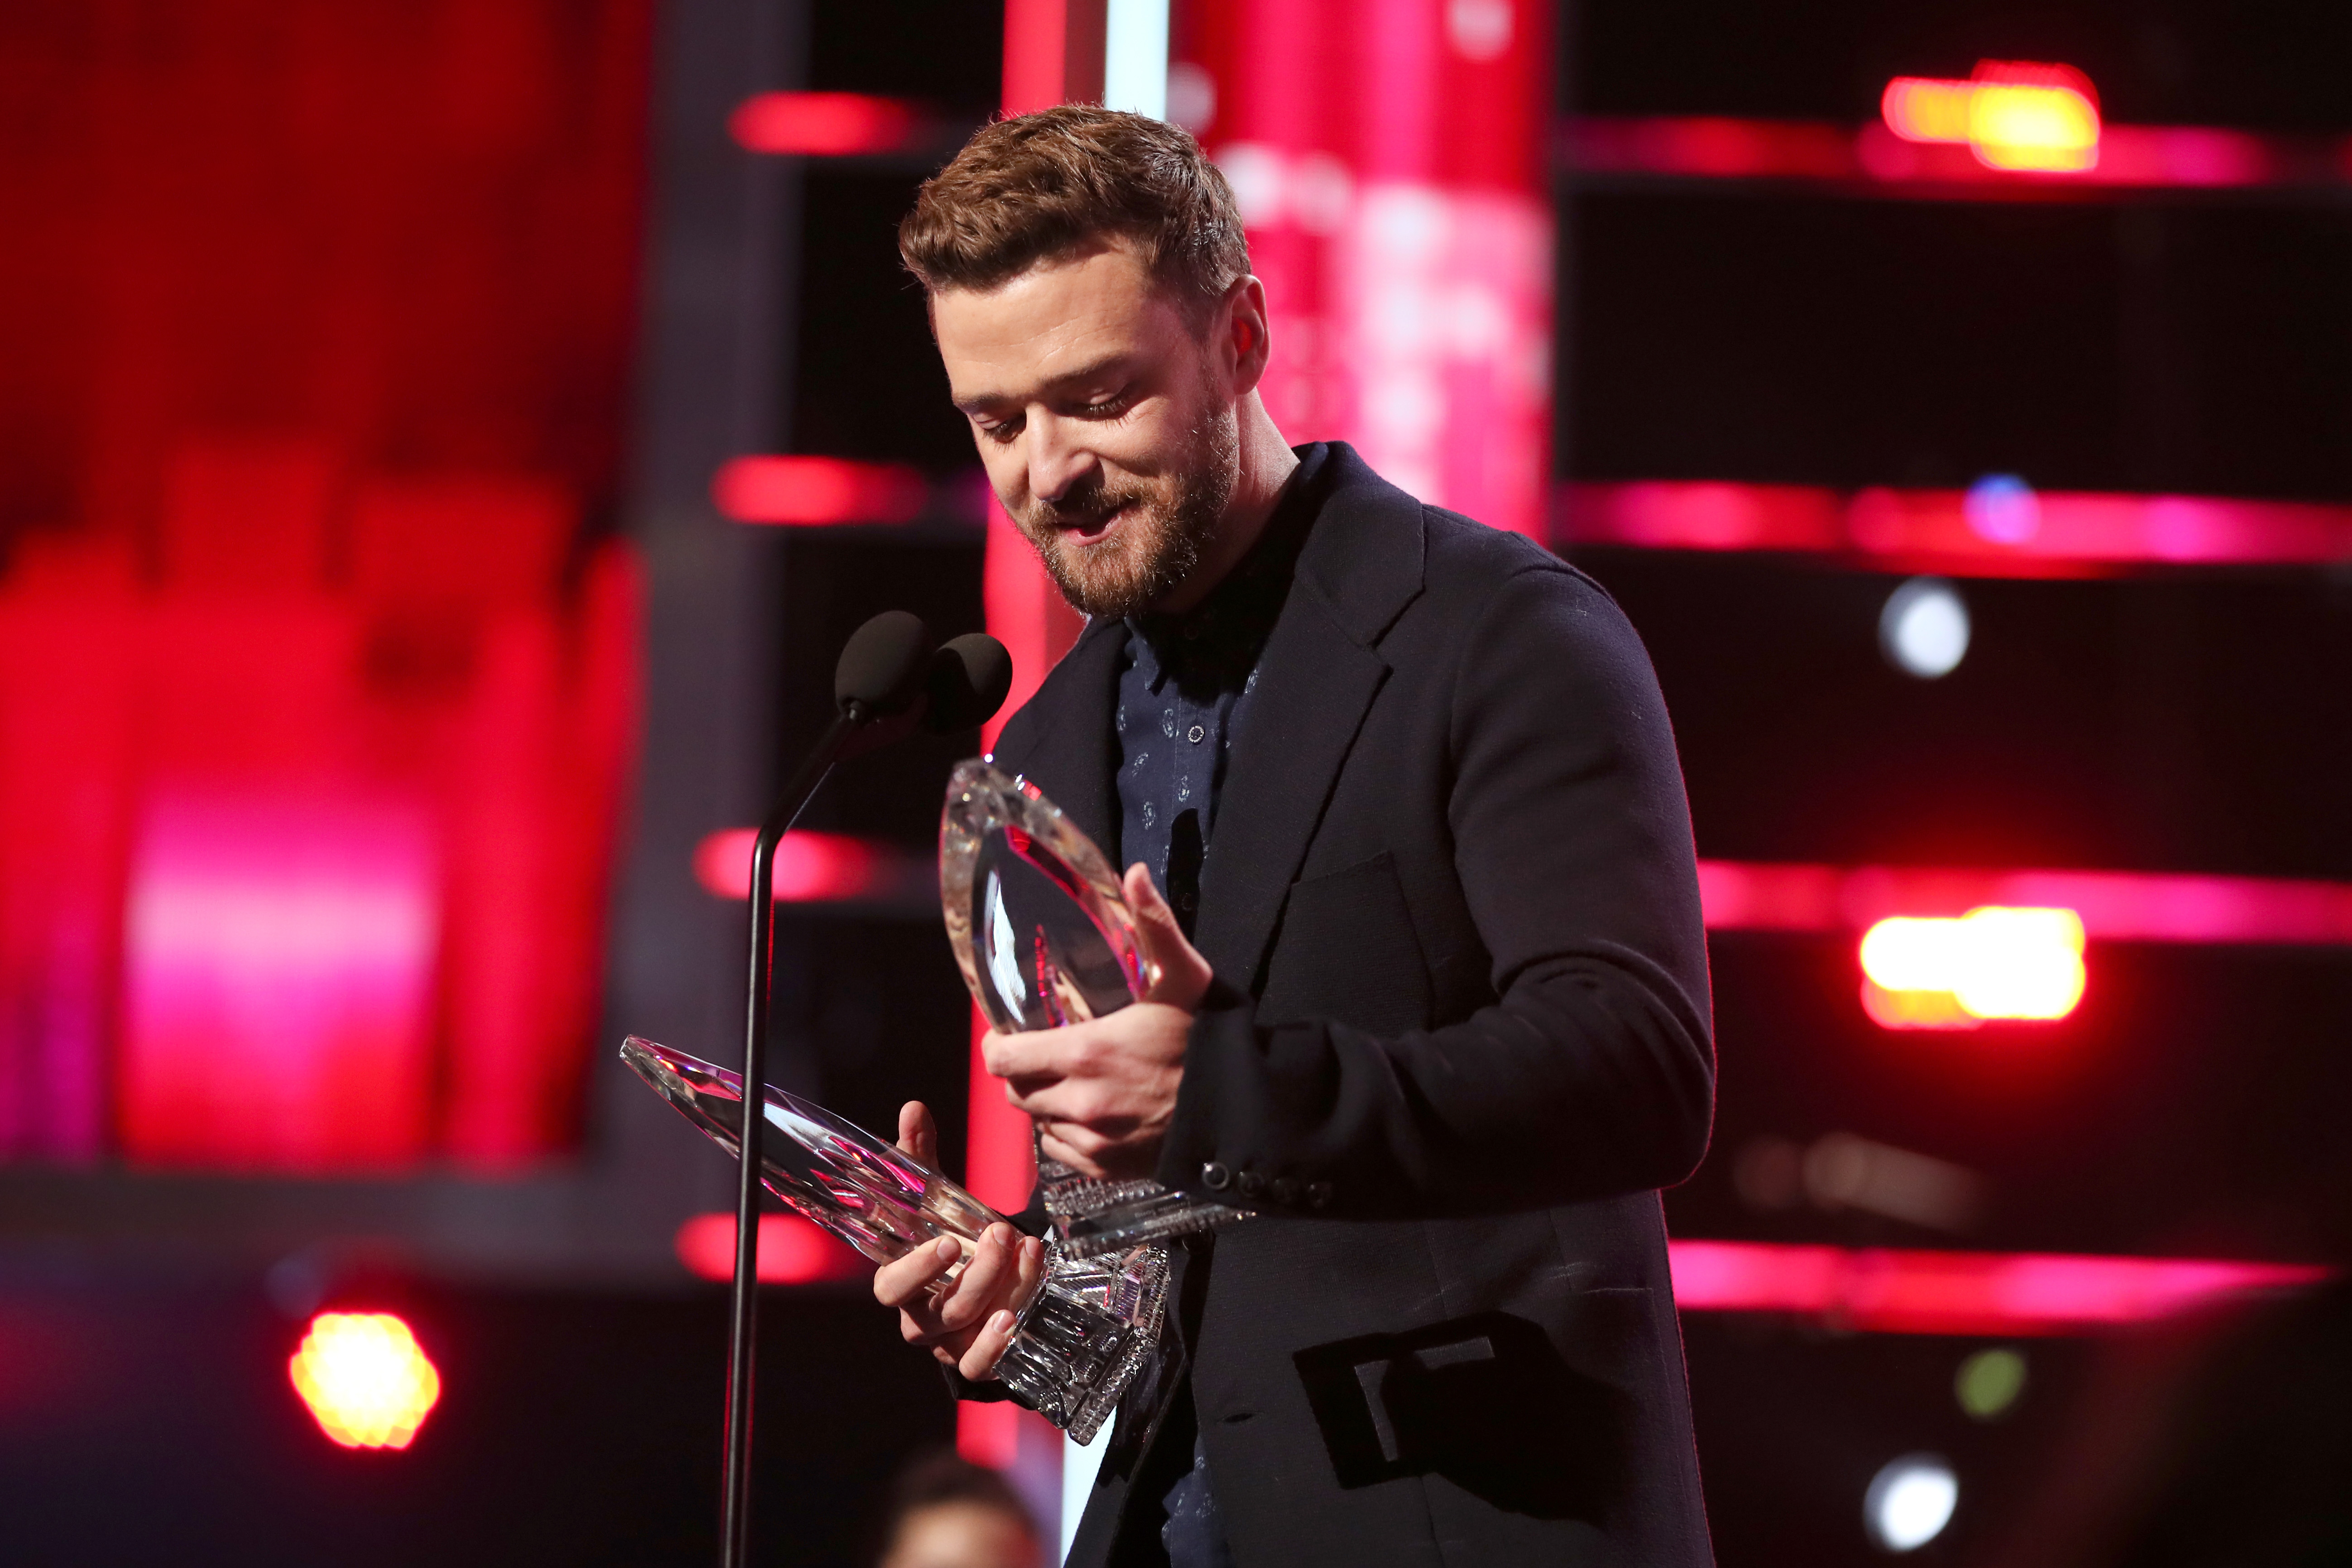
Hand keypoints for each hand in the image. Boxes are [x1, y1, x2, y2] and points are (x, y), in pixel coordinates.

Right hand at [871, 1101, 1045, 1379]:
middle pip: (940, 1310)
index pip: (890, 1286)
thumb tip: (914, 1108)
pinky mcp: (975, 1358)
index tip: (946, 1241)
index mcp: (898, 1280)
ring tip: (1028, 1253)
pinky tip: (1015, 1317)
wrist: (977, 1274)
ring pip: (967, 1331)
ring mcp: (947, 1342)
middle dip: (977, 1273)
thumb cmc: (945, 1231)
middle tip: (1003, 1233)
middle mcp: (918, 1317)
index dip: (916, 1269)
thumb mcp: (933, 1196)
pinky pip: (979, 1367)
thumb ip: (919, 1157)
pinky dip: (996, 1347)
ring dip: (1000, 1293)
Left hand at [982, 864, 1214, 1180]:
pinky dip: (1066, 1134)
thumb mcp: (1182, 976)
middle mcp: (1079, 1101)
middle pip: (1016, 1092)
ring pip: (1037, 1123)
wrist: (1245, 1110)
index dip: (997, 1046)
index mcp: (1086, 1053)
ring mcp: (1092, 1140)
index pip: (1003, 1058)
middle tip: (1041, 1055)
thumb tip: (1133, 873)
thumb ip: (1153, 925)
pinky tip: (1089, 1114)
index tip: (1006, 1035)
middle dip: (1022, 1072)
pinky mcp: (1107, 1167)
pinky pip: (1062, 1152)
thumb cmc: (1209, 1039)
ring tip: (1069, 1083)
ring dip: (1045, 1103)